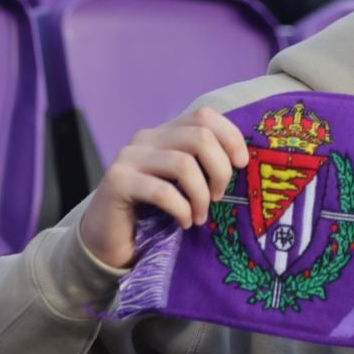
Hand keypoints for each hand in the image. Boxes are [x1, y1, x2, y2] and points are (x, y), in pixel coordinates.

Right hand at [78, 106, 249, 269]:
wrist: (109, 237)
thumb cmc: (155, 210)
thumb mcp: (184, 183)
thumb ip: (204, 165)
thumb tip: (244, 160)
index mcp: (165, 133)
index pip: (204, 115)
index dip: (230, 137)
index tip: (241, 165)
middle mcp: (146, 138)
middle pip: (200, 137)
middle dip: (220, 171)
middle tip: (218, 198)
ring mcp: (129, 157)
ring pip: (183, 164)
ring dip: (201, 196)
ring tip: (199, 215)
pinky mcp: (117, 181)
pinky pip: (162, 191)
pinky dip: (181, 209)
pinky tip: (183, 222)